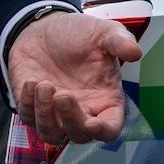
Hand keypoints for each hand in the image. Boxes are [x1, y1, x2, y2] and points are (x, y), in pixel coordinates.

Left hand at [5, 11, 141, 146]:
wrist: (45, 27)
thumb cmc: (79, 35)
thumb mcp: (103, 33)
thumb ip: (120, 42)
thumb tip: (136, 52)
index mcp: (105, 100)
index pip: (110, 128)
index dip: (104, 131)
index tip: (94, 124)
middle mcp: (81, 111)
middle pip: (79, 135)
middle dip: (70, 120)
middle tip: (62, 94)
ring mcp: (55, 113)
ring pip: (51, 134)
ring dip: (45, 115)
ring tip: (43, 84)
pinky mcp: (31, 107)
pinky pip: (28, 117)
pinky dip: (28, 103)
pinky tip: (31, 81)